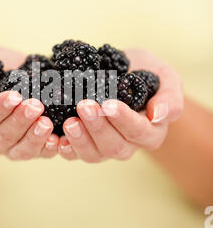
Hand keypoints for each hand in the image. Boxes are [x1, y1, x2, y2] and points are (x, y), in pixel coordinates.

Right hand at [0, 46, 58, 159]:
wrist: (12, 74)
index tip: (14, 96)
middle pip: (2, 137)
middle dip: (19, 122)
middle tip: (35, 106)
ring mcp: (10, 147)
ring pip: (20, 151)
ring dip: (34, 138)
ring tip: (47, 122)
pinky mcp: (31, 149)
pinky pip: (39, 155)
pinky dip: (48, 149)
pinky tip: (56, 139)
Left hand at [58, 49, 183, 162]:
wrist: (123, 72)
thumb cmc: (146, 74)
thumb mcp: (166, 78)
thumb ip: (170, 97)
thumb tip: (159, 116)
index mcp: (151, 132)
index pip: (139, 132)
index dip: (123, 120)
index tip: (109, 104)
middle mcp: (129, 145)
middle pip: (114, 147)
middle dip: (97, 127)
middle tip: (84, 105)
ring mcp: (105, 147)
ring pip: (93, 155)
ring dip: (80, 140)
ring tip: (69, 121)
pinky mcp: (85, 145)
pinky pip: (74, 154)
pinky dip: (65, 148)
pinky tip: (56, 138)